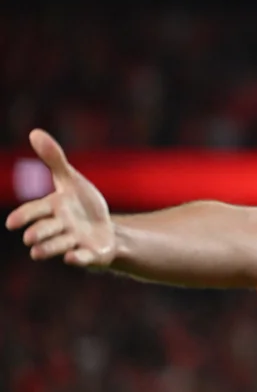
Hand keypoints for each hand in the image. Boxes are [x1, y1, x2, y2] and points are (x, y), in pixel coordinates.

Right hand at [5, 129, 115, 266]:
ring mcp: (74, 243)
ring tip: (36, 252)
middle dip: (38, 233)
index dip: (24, 216)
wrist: (107, 232)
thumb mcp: (71, 181)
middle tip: (31, 237)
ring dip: (50, 248)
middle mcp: (60, 228)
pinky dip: (78, 259)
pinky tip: (73, 257)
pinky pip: (83, 259)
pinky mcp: (90, 255)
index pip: (35, 211)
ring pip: (59, 246)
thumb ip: (54, 160)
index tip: (12, 223)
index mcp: (53, 209)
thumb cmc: (83, 206)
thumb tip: (34, 132)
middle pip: (45, 231)